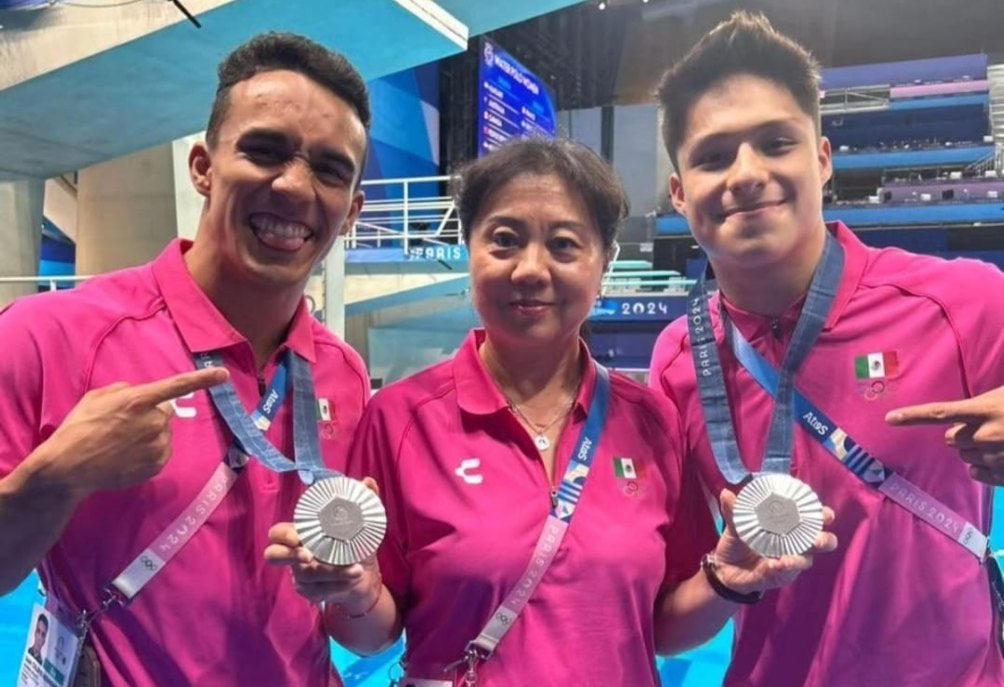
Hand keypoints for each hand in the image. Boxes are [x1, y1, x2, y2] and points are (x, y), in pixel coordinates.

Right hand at [34, 367, 228, 496]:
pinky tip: (126, 455)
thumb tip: (140, 392)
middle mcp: (154, 422)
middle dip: (151, 413)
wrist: (68, 467)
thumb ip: (124, 390)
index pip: (177, 386)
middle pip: (165, 411)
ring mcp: (158, 446)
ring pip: (163, 432)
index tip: (223, 374)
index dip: (203, 379)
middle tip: (124, 423)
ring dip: (150, 433)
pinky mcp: (157, 465)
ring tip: (121, 442)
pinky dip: (149, 451)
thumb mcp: (97, 397)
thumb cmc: (78, 428)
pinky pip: (161, 451)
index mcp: (139, 401)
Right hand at [265, 477, 382, 611]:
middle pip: (273, 556)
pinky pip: (320, 591)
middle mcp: (294, 555)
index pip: (277, 533)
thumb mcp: (362, 524)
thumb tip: (368, 482)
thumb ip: (364, 501)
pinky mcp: (311, 593)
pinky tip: (354, 578)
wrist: (366, 575)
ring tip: (356, 569)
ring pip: (306, 576)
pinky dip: (340, 584)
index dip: (283, 535)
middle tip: (309, 556)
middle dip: (289, 556)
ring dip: (332, 572)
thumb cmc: (355, 544)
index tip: (299, 537)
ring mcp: (300, 576)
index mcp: (301, 534)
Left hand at [710, 489, 837, 594]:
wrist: (724, 567)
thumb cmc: (738, 542)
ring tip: (789, 557)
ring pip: (806, 561)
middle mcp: (795, 544)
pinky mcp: (780, 576)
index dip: (823, 516)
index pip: (813, 519)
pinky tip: (775, 565)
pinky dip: (782, 568)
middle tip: (817, 539)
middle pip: (821, 542)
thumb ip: (733, 511)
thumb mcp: (735, 525)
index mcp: (789, 526)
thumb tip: (727, 493)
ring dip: (800, 558)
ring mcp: (790, 562)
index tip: (825, 513)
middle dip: (824, 540)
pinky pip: (786, 573)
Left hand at [886, 386, 1003, 485]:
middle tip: (986, 428)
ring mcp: (994, 457)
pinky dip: (984, 468)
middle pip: (950, 439)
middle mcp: (985, 436)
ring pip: (966, 457)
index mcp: (985, 410)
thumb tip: (956, 417)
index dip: (913, 416)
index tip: (889, 418)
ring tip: (1001, 441)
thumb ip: (980, 406)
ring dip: (976, 450)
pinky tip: (1000, 458)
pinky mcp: (1003, 476)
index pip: (940, 413)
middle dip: (961, 435)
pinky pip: (976, 473)